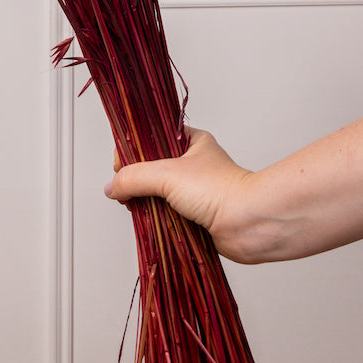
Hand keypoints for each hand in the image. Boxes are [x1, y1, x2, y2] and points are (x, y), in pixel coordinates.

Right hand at [105, 127, 256, 262]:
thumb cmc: (218, 190)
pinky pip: (165, 213)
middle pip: (150, 167)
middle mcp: (192, 164)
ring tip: (135, 206)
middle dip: (135, 180)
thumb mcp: (167, 175)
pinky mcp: (194, 215)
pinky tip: (148, 220)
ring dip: (144, 201)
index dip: (131, 150)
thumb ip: (134, 177)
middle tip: (126, 189)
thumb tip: (112, 187)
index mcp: (190, 142)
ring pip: (156, 192)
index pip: (150, 138)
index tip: (120, 165)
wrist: (250, 224)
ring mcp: (193, 190)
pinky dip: (155, 218)